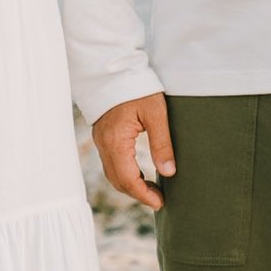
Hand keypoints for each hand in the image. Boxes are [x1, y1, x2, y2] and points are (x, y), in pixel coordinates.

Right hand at [92, 93, 174, 212]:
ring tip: (152, 188)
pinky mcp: (102, 135)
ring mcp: (100, 140)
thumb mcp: (156, 113)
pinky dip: (124, 173)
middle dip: (137, 193)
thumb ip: (162, 143)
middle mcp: (104, 144)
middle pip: (117, 180)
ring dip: (131, 184)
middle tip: (159, 199)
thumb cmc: (138, 87)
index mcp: (116, 141)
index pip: (128, 179)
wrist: (115, 67)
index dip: (143, 195)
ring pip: (112, 173)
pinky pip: (111, 162)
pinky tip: (140, 172)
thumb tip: (169, 172)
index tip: (160, 203)